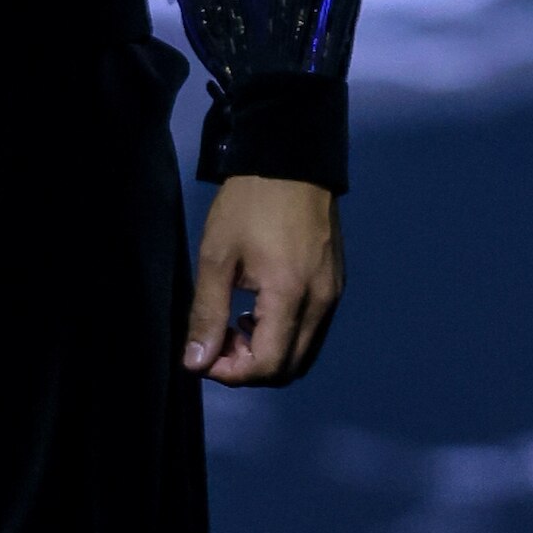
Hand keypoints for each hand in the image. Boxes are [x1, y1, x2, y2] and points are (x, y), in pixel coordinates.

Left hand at [183, 175, 341, 385]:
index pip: (268, 366)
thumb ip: (206, 313)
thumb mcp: (216, 256)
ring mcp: (334, 294)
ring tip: (236, 324)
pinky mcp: (336, 284)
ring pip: (304, 353)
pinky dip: (285, 334)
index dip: (232, 373)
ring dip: (268, 353)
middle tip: (218, 341)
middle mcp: (321, 302)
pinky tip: (259, 309)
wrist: (291, 159)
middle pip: (289, 369)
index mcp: (291, 295)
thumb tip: (196, 363)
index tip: (205, 354)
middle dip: (249, 368)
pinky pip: (313, 330)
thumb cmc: (249, 203)